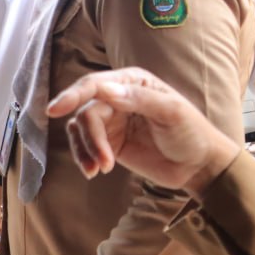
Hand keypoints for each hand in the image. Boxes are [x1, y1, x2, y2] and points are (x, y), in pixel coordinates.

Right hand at [47, 68, 237, 194]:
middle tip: (103, 161)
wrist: (199, 167)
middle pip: (86, 111)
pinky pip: (83, 145)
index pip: (95, 84)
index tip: (55, 110)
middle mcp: (116, 98)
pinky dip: (83, 157)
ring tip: (100, 169)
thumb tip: (103, 90)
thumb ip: (138, 99)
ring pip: (79, 129)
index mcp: (132, 83)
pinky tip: (93, 172)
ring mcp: (111, 120)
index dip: (73, 95)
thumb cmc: (192, 133)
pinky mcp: (108, 142)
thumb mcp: (171, 113)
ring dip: (85, 150)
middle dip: (90, 137)